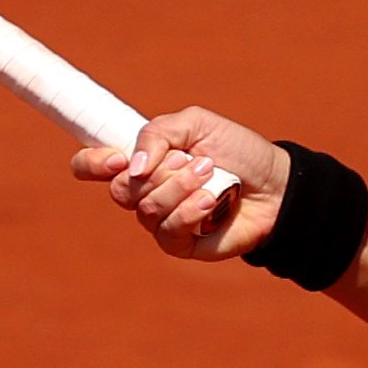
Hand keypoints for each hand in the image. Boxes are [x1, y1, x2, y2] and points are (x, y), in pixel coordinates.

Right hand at [71, 108, 287, 260]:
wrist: (275, 184)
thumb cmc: (237, 151)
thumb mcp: (197, 124)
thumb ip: (157, 133)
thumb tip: (131, 167)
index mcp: (143, 160)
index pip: (92, 166)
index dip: (92, 164)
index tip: (116, 158)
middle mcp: (145, 191)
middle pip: (120, 190)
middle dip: (157, 172)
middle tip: (188, 159)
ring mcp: (161, 219)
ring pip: (146, 209)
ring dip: (180, 187)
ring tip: (210, 174)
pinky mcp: (179, 243)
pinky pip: (167, 231)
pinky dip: (190, 211)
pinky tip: (211, 201)